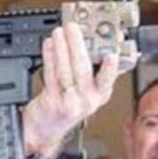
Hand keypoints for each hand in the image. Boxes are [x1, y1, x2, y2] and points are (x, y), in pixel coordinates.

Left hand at [22, 23, 124, 158]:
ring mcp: (69, 103)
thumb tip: (89, 41)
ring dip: (61, 49)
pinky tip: (48, 46)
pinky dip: (49, 58)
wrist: (46, 130)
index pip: (107, 80)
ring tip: (59, 33)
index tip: (111, 55)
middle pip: (83, 70)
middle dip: (77, 46)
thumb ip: (91, 71)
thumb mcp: (86, 92)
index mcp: (99, 95)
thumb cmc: (67, 106)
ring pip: (65, 72)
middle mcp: (87, 101)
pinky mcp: (52, 102)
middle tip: (73, 28)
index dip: (110, 68)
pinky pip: (50, 76)